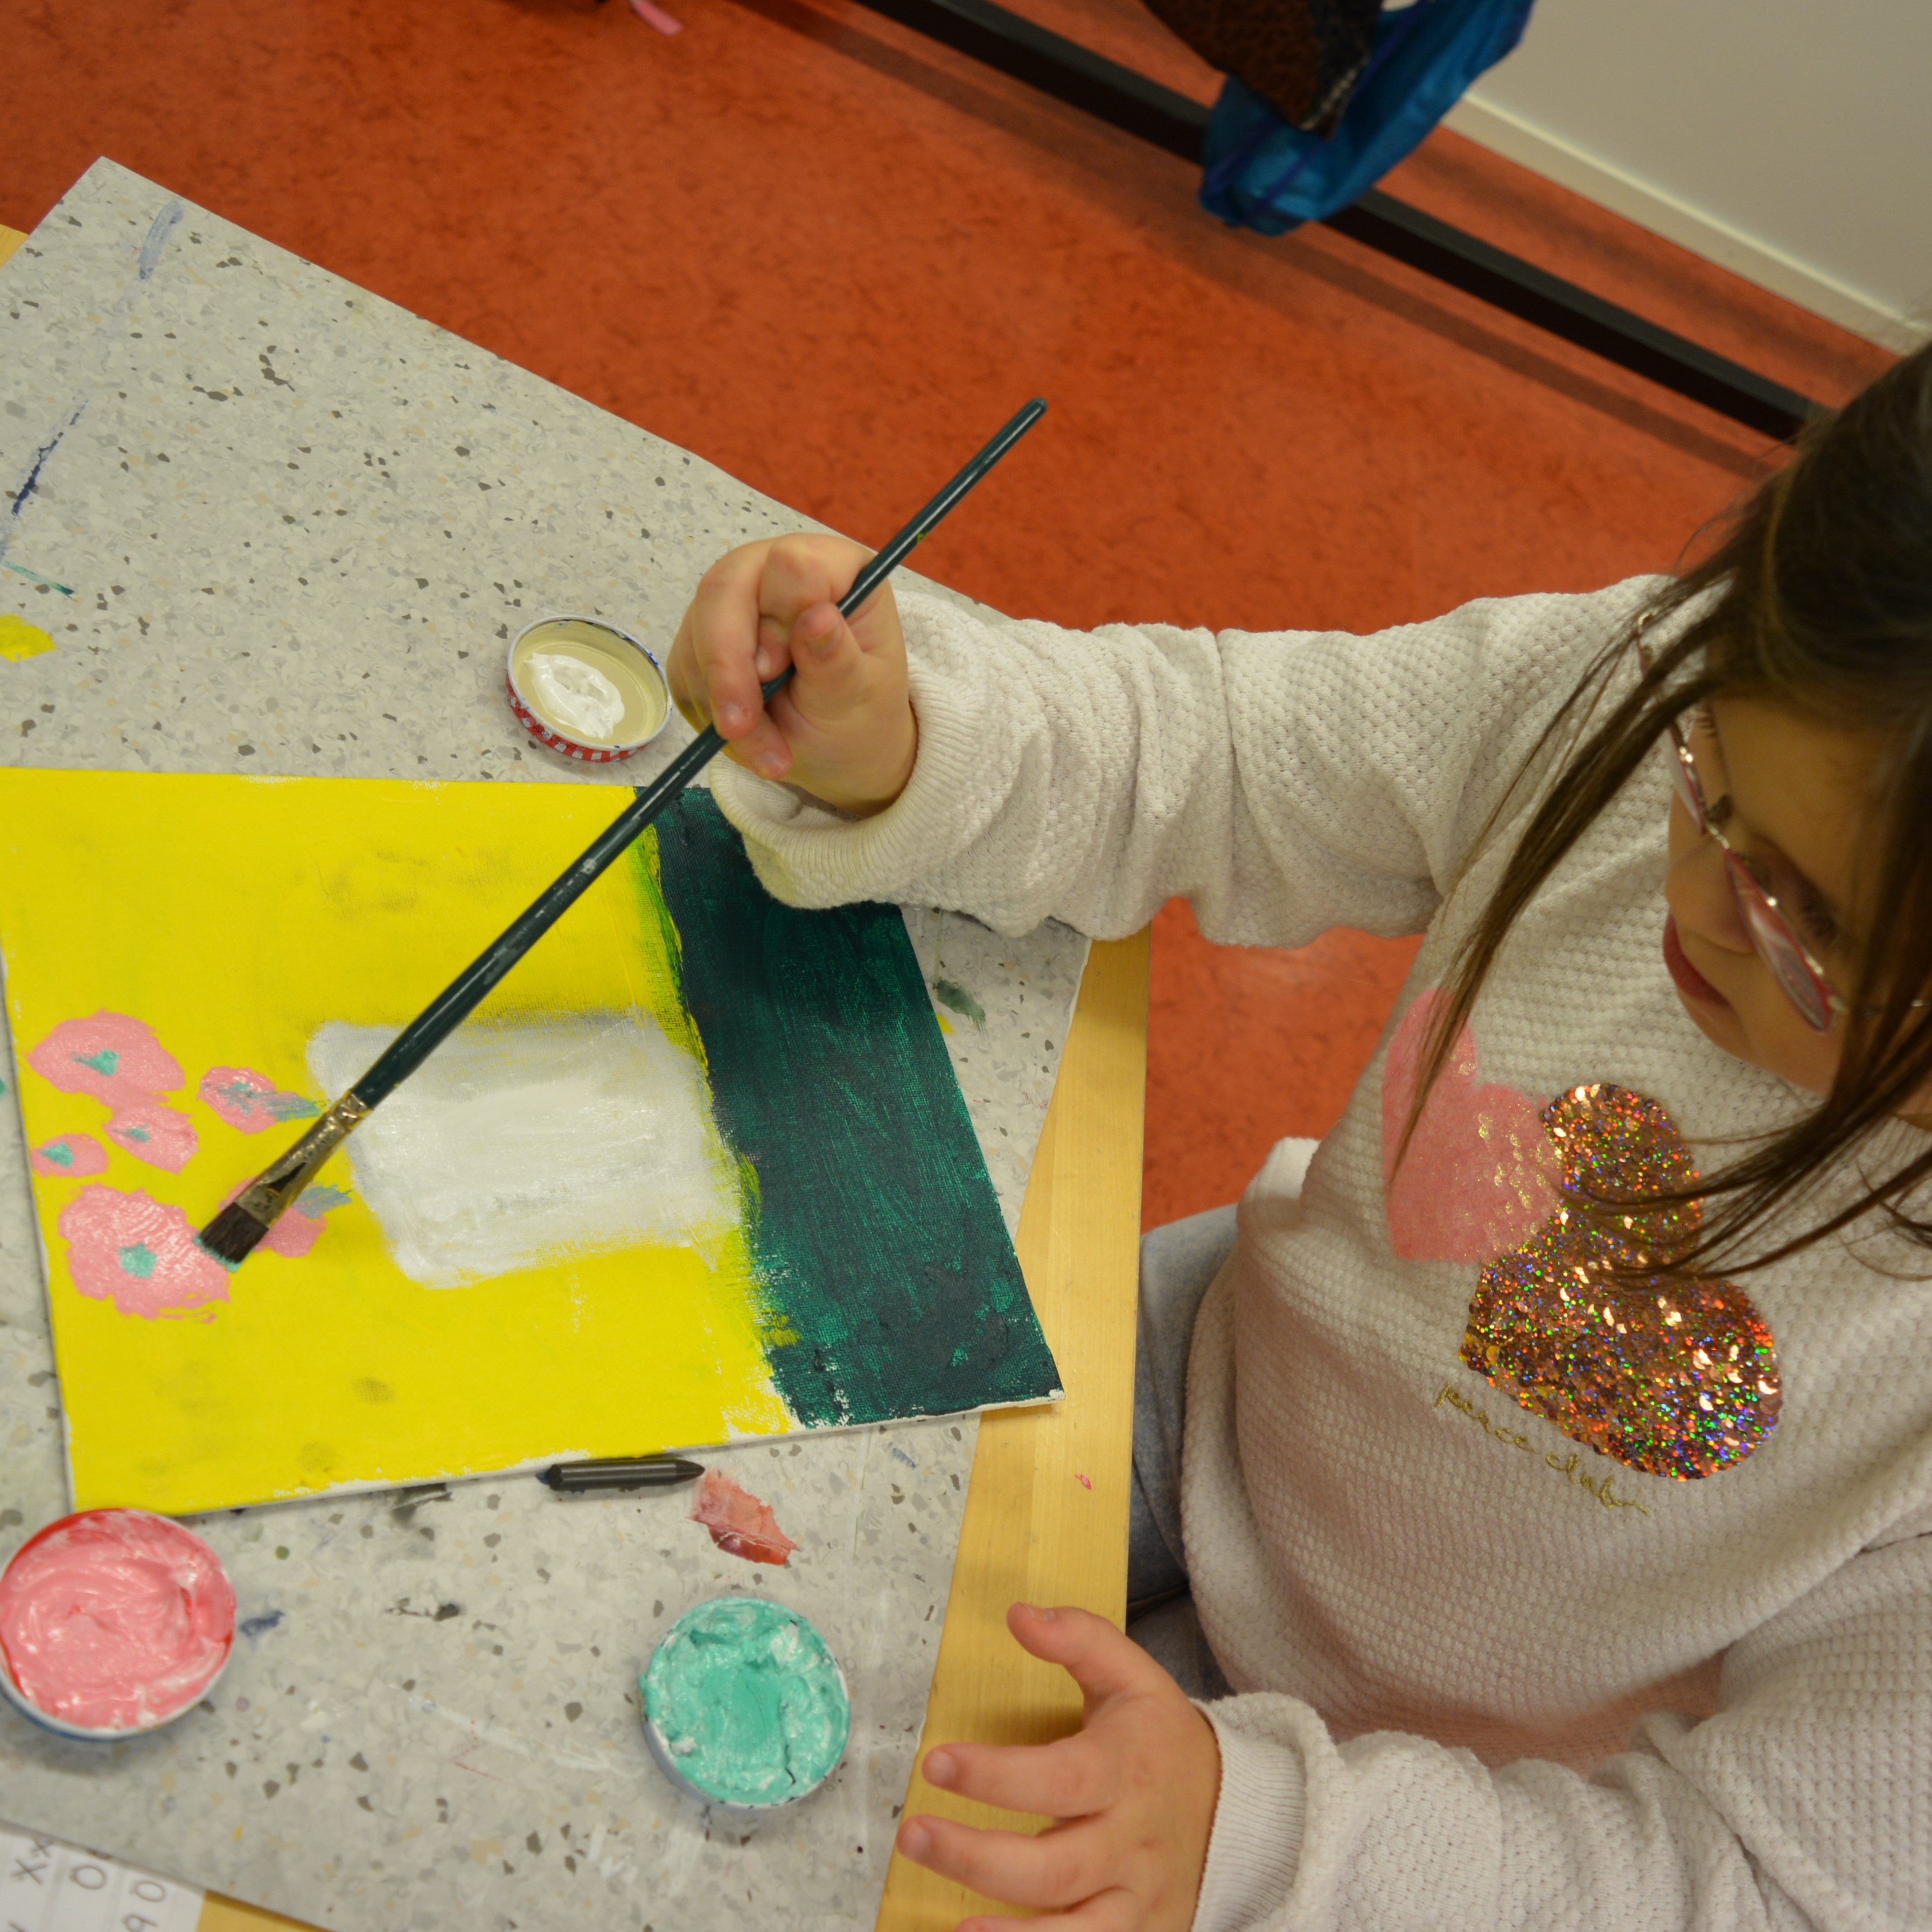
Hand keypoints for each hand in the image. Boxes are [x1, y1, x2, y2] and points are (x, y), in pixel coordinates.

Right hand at [666, 533, 916, 813]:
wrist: (836, 747)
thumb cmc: (860, 715)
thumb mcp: (859, 696)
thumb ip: (836, 658)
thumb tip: (818, 616)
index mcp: (836, 569)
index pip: (790, 565)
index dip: (775, 620)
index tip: (777, 674)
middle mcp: (779, 571)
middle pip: (724, 588)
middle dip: (727, 664)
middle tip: (740, 726)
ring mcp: (736, 601)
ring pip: (698, 631)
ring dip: (720, 701)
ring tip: (766, 750)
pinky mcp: (704, 637)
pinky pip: (684, 665)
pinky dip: (707, 709)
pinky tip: (745, 736)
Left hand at [897, 1604, 1221, 1930]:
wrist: (1238, 1809)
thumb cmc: (1161, 1739)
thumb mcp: (1131, 1675)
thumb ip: (1079, 1638)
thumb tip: (1018, 1615)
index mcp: (1126, 1769)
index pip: (1058, 1778)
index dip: (996, 1775)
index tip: (936, 1761)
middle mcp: (1132, 1841)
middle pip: (1055, 1866)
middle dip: (977, 1858)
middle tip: (913, 1835)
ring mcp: (1137, 1897)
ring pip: (1074, 1931)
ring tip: (953, 1929)